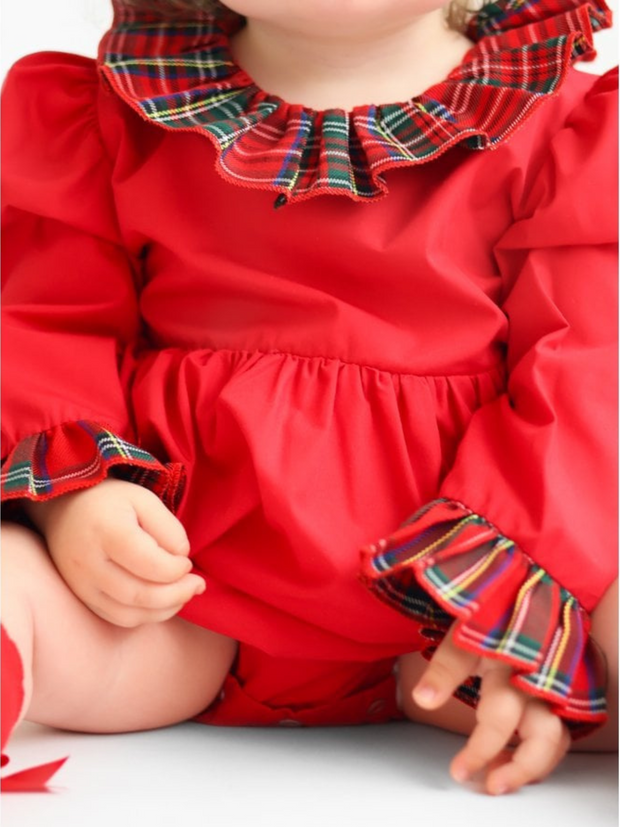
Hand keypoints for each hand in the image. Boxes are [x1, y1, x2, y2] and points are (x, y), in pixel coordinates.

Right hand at [25, 478, 204, 627]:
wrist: (65, 508)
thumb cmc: (111, 501)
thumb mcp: (145, 500)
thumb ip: (169, 528)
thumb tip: (181, 560)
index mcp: (106, 531)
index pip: (150, 564)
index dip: (177, 569)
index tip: (186, 562)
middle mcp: (88, 562)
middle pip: (140, 595)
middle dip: (177, 595)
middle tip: (197, 584)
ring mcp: (81, 584)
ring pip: (129, 614)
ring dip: (165, 610)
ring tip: (184, 594)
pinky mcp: (81, 596)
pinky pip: (117, 618)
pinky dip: (145, 616)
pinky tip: (162, 601)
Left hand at [412, 627, 570, 794]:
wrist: (520, 592)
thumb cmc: (491, 613)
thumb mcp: (462, 634)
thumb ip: (445, 668)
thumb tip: (423, 699)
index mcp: (510, 662)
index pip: (499, 717)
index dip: (480, 749)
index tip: (458, 770)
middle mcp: (535, 677)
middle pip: (540, 734)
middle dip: (516, 767)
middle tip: (488, 784)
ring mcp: (548, 685)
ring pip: (553, 737)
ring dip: (529, 764)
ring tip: (497, 778)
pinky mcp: (553, 692)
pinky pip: (556, 731)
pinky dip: (538, 752)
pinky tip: (510, 759)